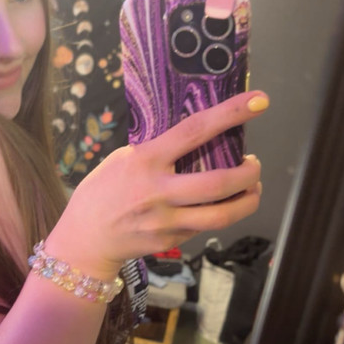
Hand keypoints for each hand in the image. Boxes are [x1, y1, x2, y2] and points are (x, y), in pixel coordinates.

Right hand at [48, 91, 266, 279]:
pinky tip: (222, 206)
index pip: (195, 130)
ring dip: (248, 200)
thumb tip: (194, 138)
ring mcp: (166, 221)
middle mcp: (158, 191)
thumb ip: (155, 151)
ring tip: (252, 189)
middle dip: (249, 173)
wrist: (84, 240)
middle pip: (219, 182)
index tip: (259, 102)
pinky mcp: (170, 241)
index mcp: (146, 160)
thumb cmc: (102, 193)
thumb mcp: (121, 160)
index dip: (230, 113)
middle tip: (255, 164)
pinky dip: (221, 214)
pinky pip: (205, 227)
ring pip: (222, 215)